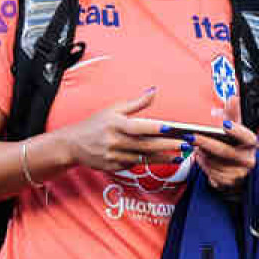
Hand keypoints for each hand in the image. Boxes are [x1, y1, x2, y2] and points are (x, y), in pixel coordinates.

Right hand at [62, 87, 193, 173]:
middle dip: (167, 145)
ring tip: (180, 155)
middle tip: (185, 144)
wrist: (73, 144)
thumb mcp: (113, 109)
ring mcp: (113, 156)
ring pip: (143, 157)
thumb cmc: (95, 124)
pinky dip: (150, 162)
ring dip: (163, 157)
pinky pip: (134, 164)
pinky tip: (165, 160)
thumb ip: (136, 103)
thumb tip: (154, 91)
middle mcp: (114, 141)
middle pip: (145, 145)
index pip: (139, 127)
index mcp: (115, 124)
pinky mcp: (113, 167)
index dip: (156, 128)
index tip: (173, 129)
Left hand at [190, 91, 257, 193]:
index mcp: (252, 144)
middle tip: (190, 136)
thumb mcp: (238, 129)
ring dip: (202, 155)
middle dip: (206, 143)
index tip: (224, 124)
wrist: (245, 171)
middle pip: (225, 152)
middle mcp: (249, 160)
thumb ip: (233, 113)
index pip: (246, 137)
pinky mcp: (230, 186)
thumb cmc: (237, 145)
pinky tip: (199, 158)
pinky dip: (203, 166)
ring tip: (194, 145)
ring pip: (215, 165)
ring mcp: (240, 175)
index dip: (236, 131)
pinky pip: (212, 176)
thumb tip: (232, 97)